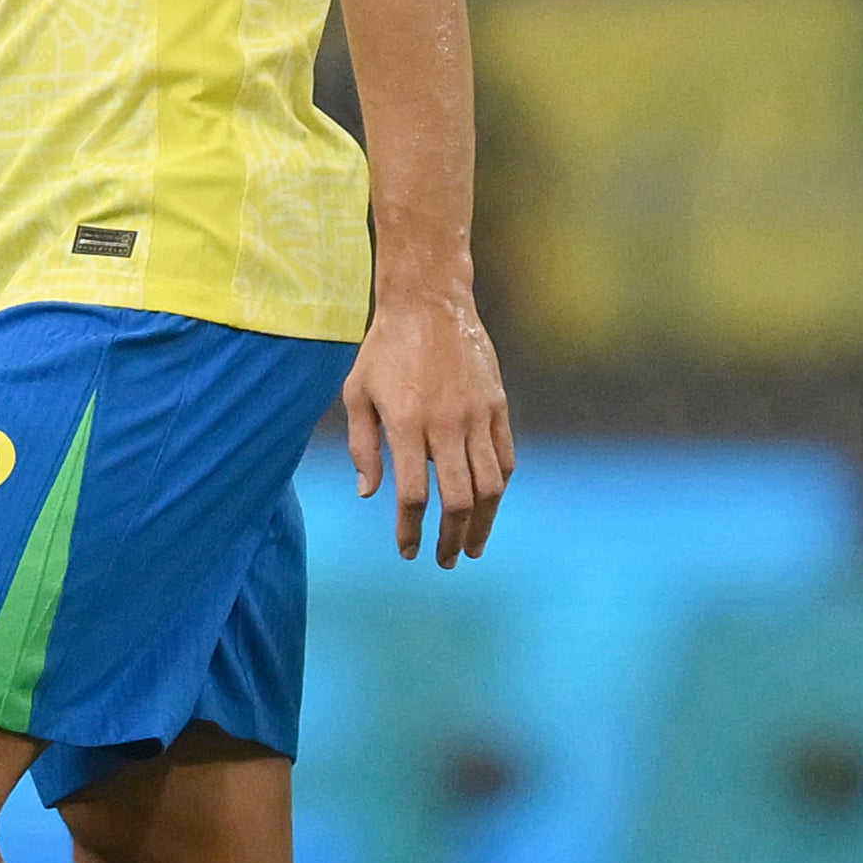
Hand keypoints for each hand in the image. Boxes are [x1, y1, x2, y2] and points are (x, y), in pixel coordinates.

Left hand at [348, 284, 511, 567]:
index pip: (414, 495)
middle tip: (444, 560)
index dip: (411, 530)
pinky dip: (500, 487)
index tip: (408, 551)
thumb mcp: (357, 393)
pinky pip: (505, 457)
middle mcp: (446, 424)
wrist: (429, 302)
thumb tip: (369, 493)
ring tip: (472, 546)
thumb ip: (362, 446)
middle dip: (451, 538)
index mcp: (406, 424)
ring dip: (482, 523)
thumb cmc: (384, 349)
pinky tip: (489, 505)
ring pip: (489, 485)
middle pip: (457, 499)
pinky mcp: (497, 405)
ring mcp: (476, 415)